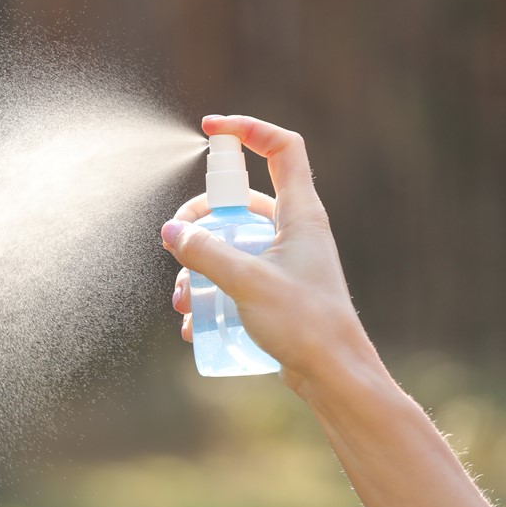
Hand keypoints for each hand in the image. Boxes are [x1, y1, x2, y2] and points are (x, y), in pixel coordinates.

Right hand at [161, 115, 367, 392]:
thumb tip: (171, 233)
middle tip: (175, 242)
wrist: (334, 376)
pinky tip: (194, 324)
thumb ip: (206, 254)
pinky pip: (233, 277)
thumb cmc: (305, 324)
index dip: (248, 130)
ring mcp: (283, 262)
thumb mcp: (247, 283)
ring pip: (230, 245)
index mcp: (301, 214)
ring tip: (181, 299)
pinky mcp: (274, 291)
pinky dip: (208, 293)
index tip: (211, 130)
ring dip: (197, 266)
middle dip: (199, 220)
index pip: (281, 149)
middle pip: (238, 203)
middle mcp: (293, 231)